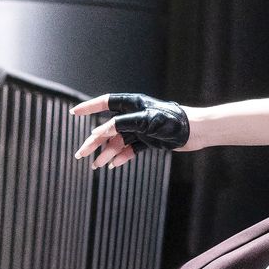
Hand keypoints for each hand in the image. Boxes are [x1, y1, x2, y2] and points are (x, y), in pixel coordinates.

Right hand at [72, 92, 191, 169]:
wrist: (195, 132)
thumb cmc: (171, 121)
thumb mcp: (143, 121)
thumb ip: (119, 125)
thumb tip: (98, 132)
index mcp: (132, 103)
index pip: (105, 103)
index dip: (88, 108)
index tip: (73, 113)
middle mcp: (135, 115)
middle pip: (108, 128)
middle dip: (94, 142)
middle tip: (80, 154)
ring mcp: (141, 128)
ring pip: (118, 141)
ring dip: (107, 153)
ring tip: (96, 165)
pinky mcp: (149, 140)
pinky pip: (130, 149)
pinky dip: (122, 156)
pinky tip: (113, 165)